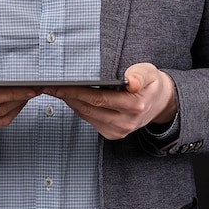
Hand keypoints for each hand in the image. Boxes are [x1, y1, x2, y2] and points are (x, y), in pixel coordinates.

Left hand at [42, 63, 176, 139]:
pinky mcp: (112, 134)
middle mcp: (125, 122)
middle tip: (48, 86)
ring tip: (55, 90)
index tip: (59, 86)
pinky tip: (70, 99)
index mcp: (134, 105)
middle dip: (67, 97)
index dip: (76, 92)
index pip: (98, 98)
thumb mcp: (150, 73)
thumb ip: (140, 75)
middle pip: (88, 108)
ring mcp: (118, 131)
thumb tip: (132, 82)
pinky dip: (78, 109)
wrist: (160, 103)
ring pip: (86, 115)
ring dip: (69, 103)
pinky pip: (90, 120)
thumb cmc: (151, 84)